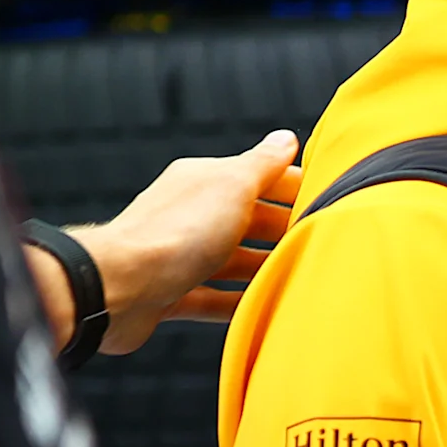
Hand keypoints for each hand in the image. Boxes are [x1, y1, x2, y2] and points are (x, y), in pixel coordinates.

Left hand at [38, 132, 301, 353]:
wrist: (120, 287)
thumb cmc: (173, 233)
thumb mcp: (232, 185)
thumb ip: (263, 164)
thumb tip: (285, 138)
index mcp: (204, 181)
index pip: (258, 176)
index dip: (293, 185)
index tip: (327, 198)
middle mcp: (190, 214)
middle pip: (246, 219)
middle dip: (283, 229)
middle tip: (319, 240)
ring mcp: (179, 256)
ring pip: (231, 260)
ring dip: (262, 267)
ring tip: (298, 276)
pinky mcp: (171, 294)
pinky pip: (212, 298)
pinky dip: (237, 302)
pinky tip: (260, 308)